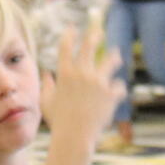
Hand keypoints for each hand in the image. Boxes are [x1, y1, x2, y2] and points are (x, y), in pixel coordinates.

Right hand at [47, 22, 124, 142]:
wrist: (74, 137)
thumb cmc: (58, 121)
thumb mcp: (46, 102)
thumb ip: (46, 86)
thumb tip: (46, 74)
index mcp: (65, 73)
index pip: (66, 46)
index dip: (70, 34)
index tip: (73, 28)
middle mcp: (82, 73)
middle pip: (90, 45)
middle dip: (94, 35)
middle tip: (97, 32)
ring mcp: (98, 82)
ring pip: (111, 61)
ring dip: (113, 57)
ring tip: (116, 56)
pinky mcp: (111, 93)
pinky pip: (118, 87)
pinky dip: (117, 91)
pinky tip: (116, 94)